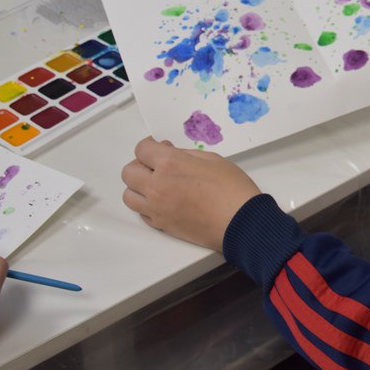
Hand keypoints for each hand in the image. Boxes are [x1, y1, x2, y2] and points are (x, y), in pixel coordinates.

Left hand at [121, 137, 261, 250]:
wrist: (241, 222)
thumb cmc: (232, 188)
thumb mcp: (212, 159)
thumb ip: (185, 154)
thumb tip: (170, 153)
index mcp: (170, 164)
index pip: (142, 149)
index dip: (150, 145)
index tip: (159, 147)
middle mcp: (156, 186)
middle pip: (129, 172)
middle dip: (141, 165)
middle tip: (158, 165)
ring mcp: (156, 208)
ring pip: (129, 195)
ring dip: (139, 187)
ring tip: (157, 185)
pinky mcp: (160, 225)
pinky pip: (141, 213)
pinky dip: (147, 205)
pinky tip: (164, 201)